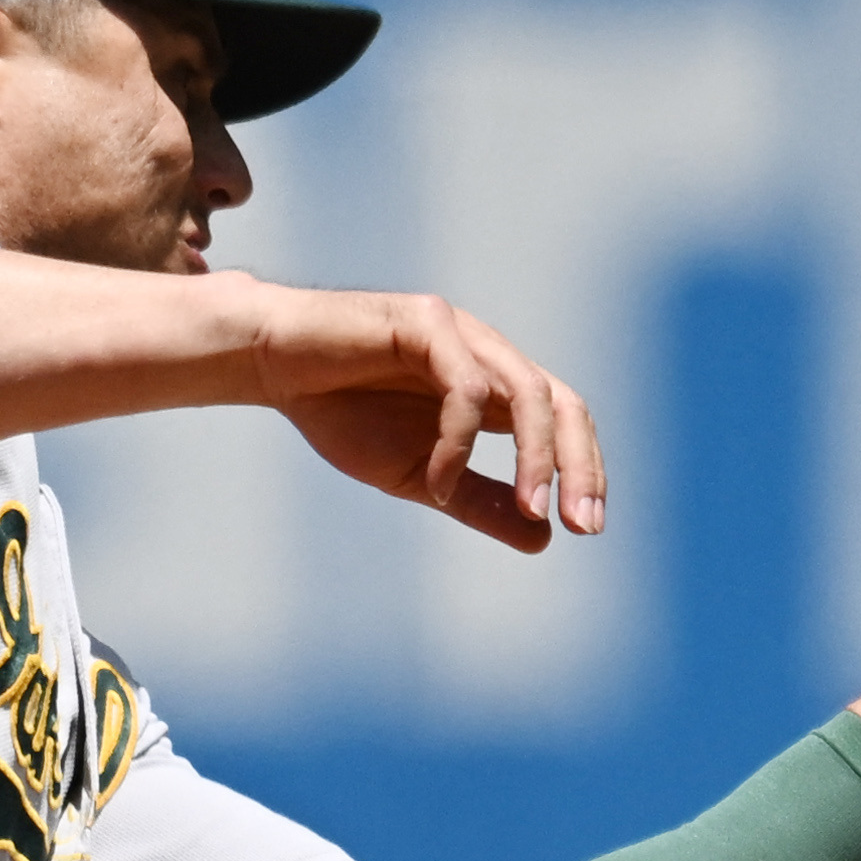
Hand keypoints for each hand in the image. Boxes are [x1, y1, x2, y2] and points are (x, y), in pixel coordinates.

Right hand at [238, 279, 609, 551]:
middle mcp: (489, 355)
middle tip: (582, 524)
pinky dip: (461, 442)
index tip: (585, 528)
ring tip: (530, 509)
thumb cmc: (342, 413)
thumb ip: (480, 502)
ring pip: (528, 392)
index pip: (564, 423)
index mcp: (495, 388)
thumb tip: (542, 539)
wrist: (275, 366)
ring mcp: (462, 333)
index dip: (583, 471)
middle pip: (564, 403)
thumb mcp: (421, 477)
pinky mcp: (427, 321)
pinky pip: (467, 388)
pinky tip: (437, 482)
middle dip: (579, 465)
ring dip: (536, 457)